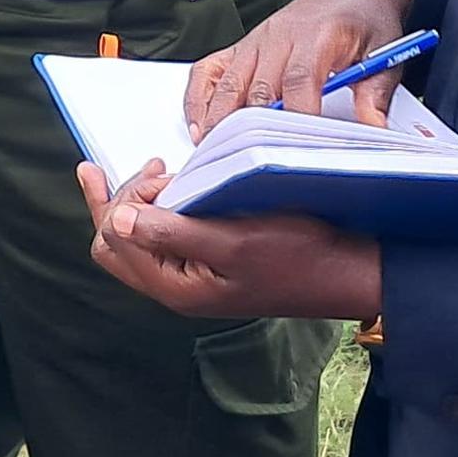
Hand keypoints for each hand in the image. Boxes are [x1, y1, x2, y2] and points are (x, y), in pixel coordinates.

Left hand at [80, 162, 381, 321]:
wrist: (344, 273)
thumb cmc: (298, 257)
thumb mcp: (234, 241)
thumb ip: (173, 232)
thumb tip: (119, 218)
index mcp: (174, 287)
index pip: (113, 239)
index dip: (125, 199)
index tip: (160, 172)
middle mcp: (173, 288)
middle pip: (114, 244)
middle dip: (121, 200)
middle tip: (154, 168)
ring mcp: (188, 279)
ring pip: (135, 241)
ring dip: (139, 202)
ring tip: (163, 173)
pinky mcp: (205, 267)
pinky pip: (162, 239)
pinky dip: (160, 210)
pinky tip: (176, 189)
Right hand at [184, 0, 417, 131]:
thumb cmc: (367, 20)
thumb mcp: (385, 53)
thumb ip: (375, 93)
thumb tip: (371, 128)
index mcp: (318, 35)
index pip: (298, 80)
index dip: (294, 116)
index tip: (293, 148)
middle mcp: (280, 37)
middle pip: (257, 87)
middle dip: (248, 129)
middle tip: (245, 164)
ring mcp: (256, 41)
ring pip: (227, 82)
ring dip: (218, 119)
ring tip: (215, 152)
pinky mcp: (243, 46)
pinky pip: (209, 70)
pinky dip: (198, 97)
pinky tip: (199, 124)